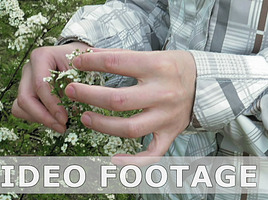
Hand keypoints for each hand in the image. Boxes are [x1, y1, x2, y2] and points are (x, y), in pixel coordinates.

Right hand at [11, 42, 89, 132]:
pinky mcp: (26, 92)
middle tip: (62, 127)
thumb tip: (74, 111)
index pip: (41, 85)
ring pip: (20, 106)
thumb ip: (78, 86)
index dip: (52, 105)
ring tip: (60, 125)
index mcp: (41, 57)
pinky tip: (54, 120)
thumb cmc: (82, 63)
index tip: (65, 119)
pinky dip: (36, 118)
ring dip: (39, 119)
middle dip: (43, 116)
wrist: (79, 59)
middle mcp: (29, 68)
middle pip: (25, 98)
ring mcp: (25, 81)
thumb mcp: (83, 70)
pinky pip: (21, 110)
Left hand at [65, 49, 195, 162]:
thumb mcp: (153, 54)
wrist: (207, 83)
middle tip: (71, 91)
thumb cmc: (176, 67)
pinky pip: (153, 154)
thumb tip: (90, 56)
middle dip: (89, 96)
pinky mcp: (171, 133)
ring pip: (130, 129)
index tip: (77, 63)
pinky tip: (114, 161)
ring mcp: (167, 117)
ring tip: (85, 117)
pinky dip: (133, 162)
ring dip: (102, 126)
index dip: (91, 63)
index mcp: (158, 67)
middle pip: (118, 101)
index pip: (117, 63)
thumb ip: (122, 56)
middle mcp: (163, 93)